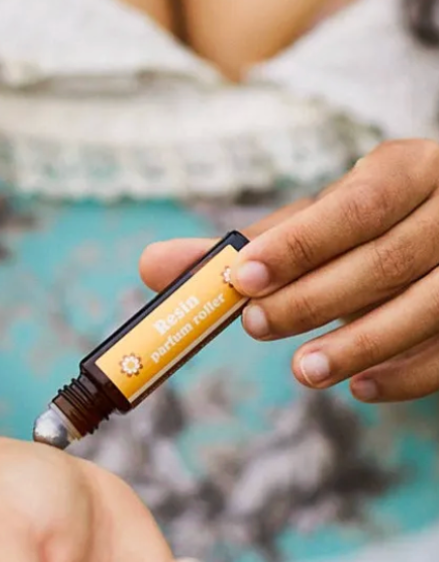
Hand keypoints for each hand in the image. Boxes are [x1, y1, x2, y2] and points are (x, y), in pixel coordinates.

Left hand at [141, 139, 438, 402]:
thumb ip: (245, 246)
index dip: (298, 246)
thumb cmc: (370, 225)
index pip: (355, 207)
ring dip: (359, 345)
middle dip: (314, 299)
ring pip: (428, 308)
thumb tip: (151, 265)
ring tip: (304, 370)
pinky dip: (407, 376)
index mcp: (406, 171)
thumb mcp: (316, 224)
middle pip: (386, 260)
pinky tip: (361, 389)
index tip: (241, 280)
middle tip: (257, 326)